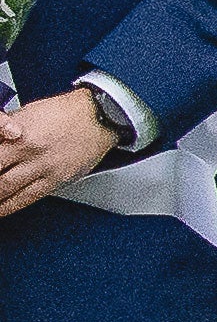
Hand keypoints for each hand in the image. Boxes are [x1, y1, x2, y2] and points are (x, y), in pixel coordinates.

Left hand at [0, 92, 113, 222]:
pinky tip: (1, 209)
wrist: (100, 117)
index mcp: (17, 132)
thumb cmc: (65, 112)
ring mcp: (43, 167)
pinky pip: (27, 198)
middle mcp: (28, 151)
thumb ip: (5, 130)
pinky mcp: (56, 180)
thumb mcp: (26, 113)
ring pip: (5, 189)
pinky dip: (9, 207)